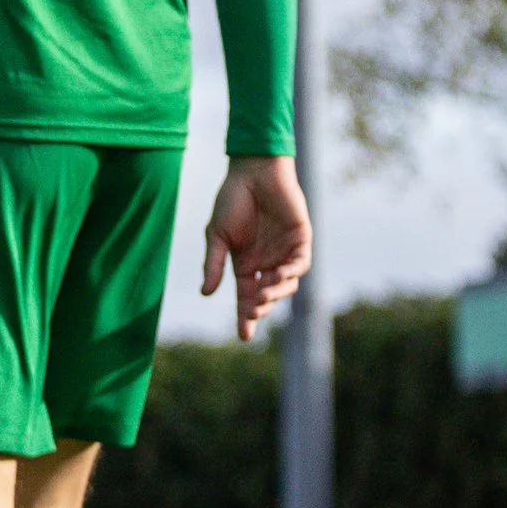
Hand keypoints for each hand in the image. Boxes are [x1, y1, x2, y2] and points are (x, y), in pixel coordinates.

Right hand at [202, 154, 312, 342]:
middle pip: (267, 294)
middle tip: (252, 311)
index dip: (246, 317)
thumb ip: (213, 264)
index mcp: (246, 263)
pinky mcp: (300, 238)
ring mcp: (284, 251)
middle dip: (260, 307)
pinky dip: (290, 273)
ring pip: (286, 283)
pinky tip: (277, 276)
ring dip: (275, 293)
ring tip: (262, 295)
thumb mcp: (217, 235)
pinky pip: (299, 263)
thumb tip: (206, 293)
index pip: (246, 296)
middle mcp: (266, 261)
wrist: (253, 171)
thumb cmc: (232, 200)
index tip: (243, 336)